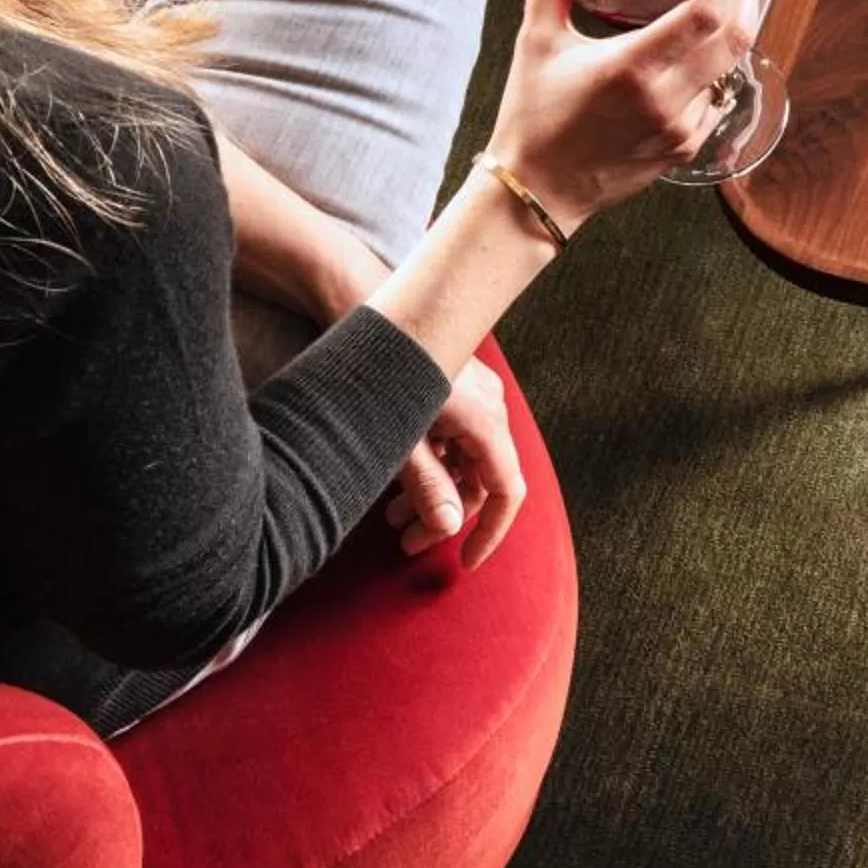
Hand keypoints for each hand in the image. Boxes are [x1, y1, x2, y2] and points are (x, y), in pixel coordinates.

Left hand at [384, 358, 525, 565]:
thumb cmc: (380, 374)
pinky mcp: (456, 390)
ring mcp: (475, 396)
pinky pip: (455, 440)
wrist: (361, 306)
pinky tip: (398, 481)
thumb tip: (449, 529)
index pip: (506, 491)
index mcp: (486, 420)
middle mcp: (490, 408)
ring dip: (434, 492)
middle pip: (480, 480)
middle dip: (446, 515)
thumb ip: (426, 488)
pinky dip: (431, 465)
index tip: (465, 562)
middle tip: (406, 543)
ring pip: (465, 461)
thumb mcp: (399, 440)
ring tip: (392, 518)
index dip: (491, 533)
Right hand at [482, 0, 762, 230]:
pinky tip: (706, 50)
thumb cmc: (533, 119)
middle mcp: (665, 99)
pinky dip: (719, 68)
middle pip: (735, 37)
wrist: (537, 189)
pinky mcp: (685, 147)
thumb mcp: (535, 43)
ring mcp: (681, 127)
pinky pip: (718, 98)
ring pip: (731, 67)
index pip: (705, 14)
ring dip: (736, 30)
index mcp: (632, 68)